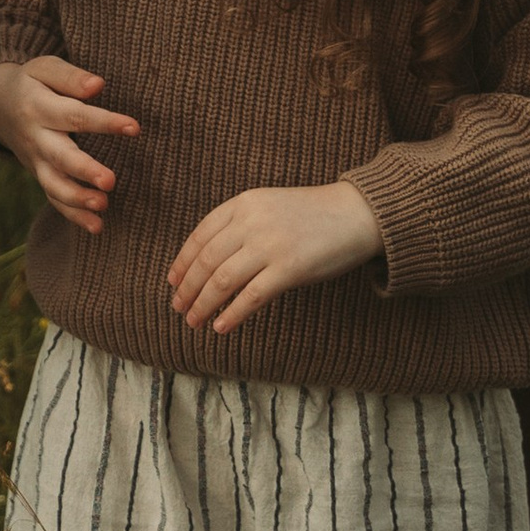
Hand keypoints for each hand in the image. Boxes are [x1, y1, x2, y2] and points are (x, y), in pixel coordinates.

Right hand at [0, 55, 142, 235]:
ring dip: (77, 199)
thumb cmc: (32, 83)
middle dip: (85, 170)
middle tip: (111, 181)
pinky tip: (97, 226)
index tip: (134, 128)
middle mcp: (36, 138)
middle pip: (60, 156)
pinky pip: (54, 198)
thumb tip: (98, 85)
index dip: (104, 122)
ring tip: (103, 206)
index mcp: (37, 106)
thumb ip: (70, 77)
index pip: (73, 115)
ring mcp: (36, 161)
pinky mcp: (40, 176)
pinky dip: (74, 215)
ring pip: (53, 185)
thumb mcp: (44, 69)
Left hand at [165, 180, 380, 334]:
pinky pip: (252, 297)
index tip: (172, 281)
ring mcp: (270, 245)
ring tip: (194, 321)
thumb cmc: (311, 214)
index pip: (200, 236)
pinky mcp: (290, 268)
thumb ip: (240, 225)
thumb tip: (208, 261)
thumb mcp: (268, 206)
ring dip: (203, 304)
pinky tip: (222, 327)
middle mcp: (252, 221)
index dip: (182, 262)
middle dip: (188, 288)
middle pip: (206, 261)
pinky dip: (232, 314)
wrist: (357, 214)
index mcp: (243, 203)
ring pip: (223, 280)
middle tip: (178, 308)